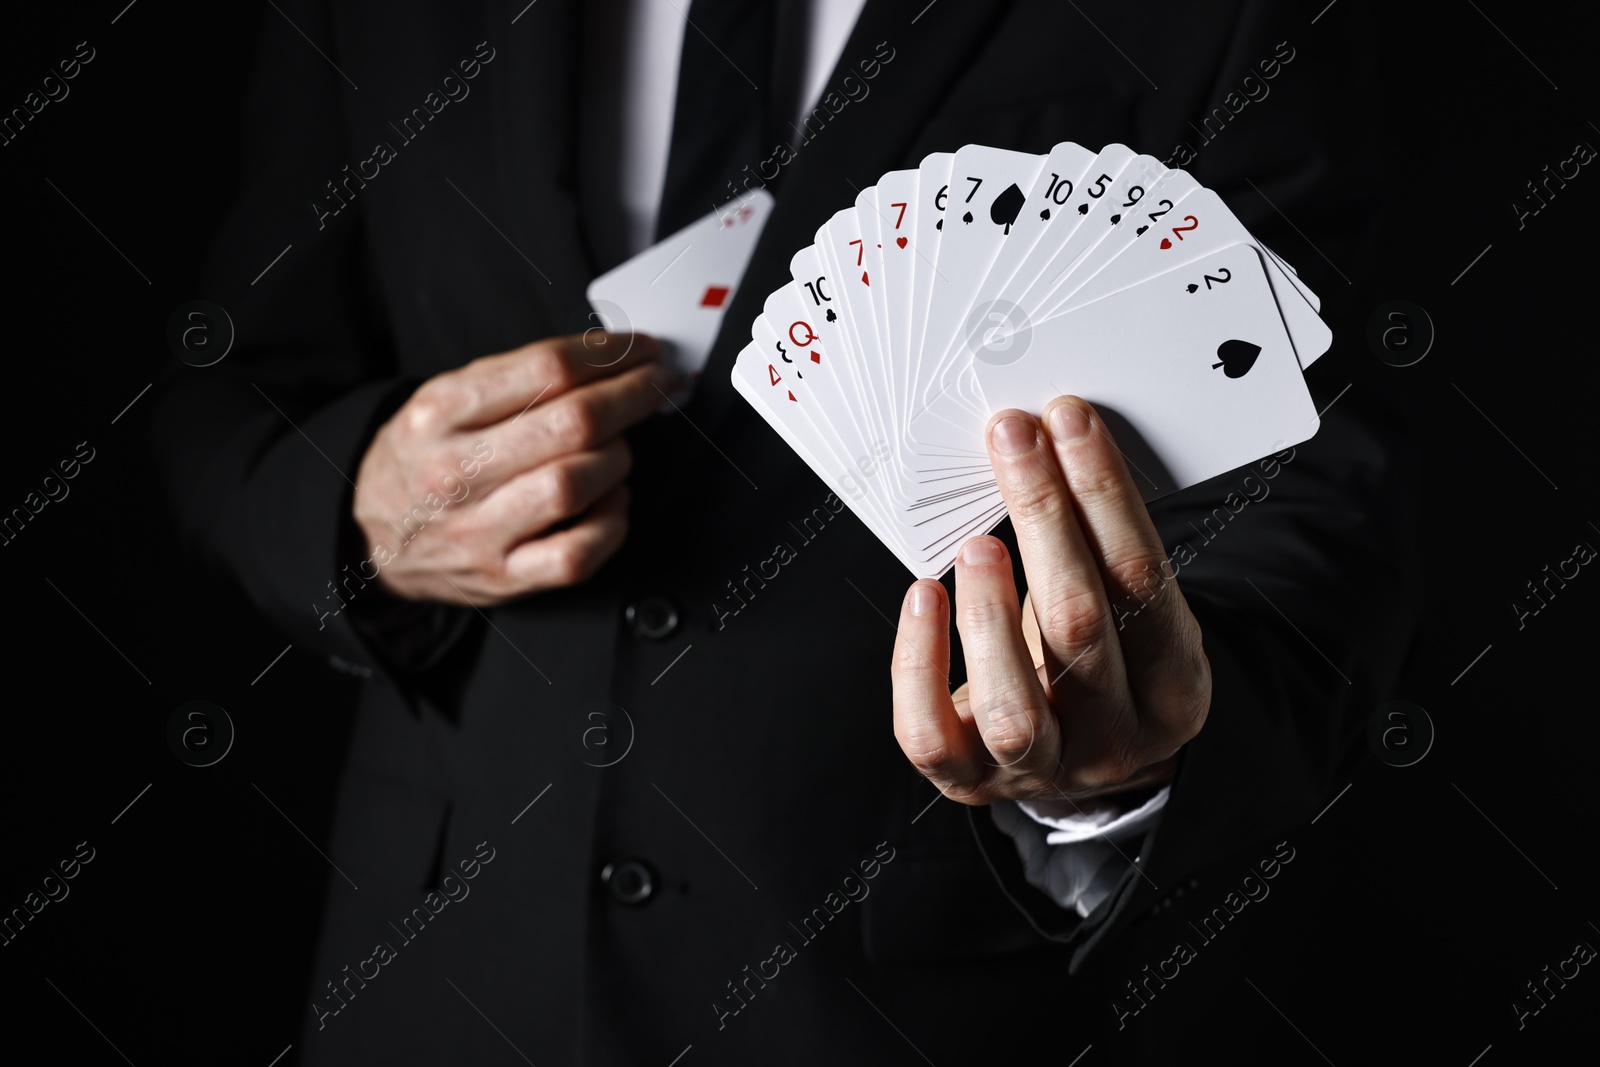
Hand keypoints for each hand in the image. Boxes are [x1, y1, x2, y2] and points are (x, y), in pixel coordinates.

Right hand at [352, 332, 675, 604]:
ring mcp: (479, 529)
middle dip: (633, 396)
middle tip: (657, 385)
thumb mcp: (444, 400)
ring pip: (576, 484)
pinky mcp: (503, 577)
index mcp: (439, 412)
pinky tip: (611, 500)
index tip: (641, 349)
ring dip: (618, 457)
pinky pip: (577, 554)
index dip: (610, 354)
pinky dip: (612, 523)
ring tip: (617, 447)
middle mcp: (456, 470)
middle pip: (572, 423)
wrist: (370, 536)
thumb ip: (516, 378)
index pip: (545, 369)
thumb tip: (608, 358)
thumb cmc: (424, 460)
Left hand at [891, 396, 1210, 804]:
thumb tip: (1048, 441)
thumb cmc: (1100, 660)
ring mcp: (1039, 767)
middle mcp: (1113, 737)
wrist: (1081, 759)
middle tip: (1013, 441)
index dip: (1103, 495)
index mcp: (1174, 687)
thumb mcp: (1129, 616)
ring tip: (977, 543)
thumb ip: (1099, 553)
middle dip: (1044, 519)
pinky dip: (917, 663)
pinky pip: (930, 735)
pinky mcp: (968, 782)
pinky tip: (921, 595)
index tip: (1067, 421)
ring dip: (987, 611)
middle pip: (1078, 627)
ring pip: (1012, 706)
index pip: (1142, 579)